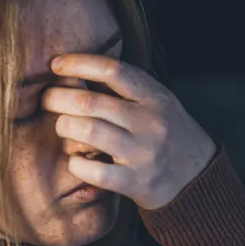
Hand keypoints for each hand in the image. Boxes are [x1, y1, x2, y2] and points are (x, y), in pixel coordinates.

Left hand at [44, 54, 215, 209]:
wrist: (198, 177)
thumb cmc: (168, 133)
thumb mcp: (159, 103)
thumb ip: (127, 88)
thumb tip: (77, 70)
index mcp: (155, 97)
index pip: (113, 70)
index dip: (79, 63)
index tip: (56, 64)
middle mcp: (150, 122)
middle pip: (91, 102)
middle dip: (58, 98)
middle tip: (47, 98)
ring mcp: (143, 153)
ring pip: (88, 132)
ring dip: (64, 126)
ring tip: (61, 126)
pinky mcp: (135, 182)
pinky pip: (94, 171)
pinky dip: (76, 163)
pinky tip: (75, 159)